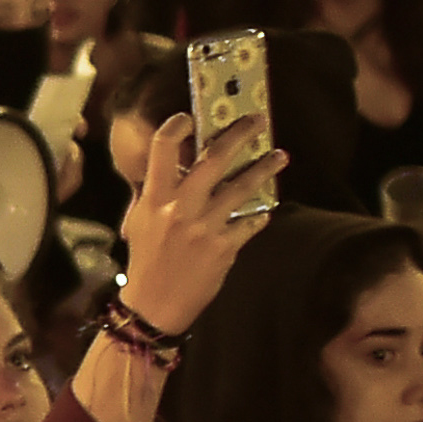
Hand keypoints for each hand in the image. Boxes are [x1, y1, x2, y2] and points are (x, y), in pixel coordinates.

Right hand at [118, 112, 283, 333]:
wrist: (154, 304)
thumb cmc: (147, 260)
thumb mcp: (142, 220)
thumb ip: (160, 192)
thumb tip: (183, 165)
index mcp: (155, 198)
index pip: (163, 148)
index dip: (178, 126)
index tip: (191, 117)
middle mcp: (180, 207)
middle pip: (215, 158)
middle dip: (240, 134)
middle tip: (258, 120)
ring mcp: (204, 227)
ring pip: (242, 187)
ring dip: (265, 168)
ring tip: (280, 157)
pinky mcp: (224, 247)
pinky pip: (250, 223)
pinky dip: (259, 214)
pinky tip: (265, 209)